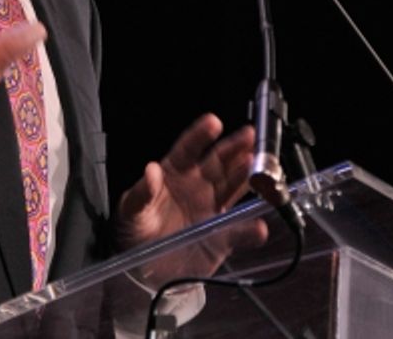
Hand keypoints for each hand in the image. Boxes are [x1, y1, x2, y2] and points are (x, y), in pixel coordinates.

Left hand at [115, 115, 268, 279]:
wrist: (144, 272)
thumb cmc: (135, 233)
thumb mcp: (130, 212)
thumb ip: (141, 193)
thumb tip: (151, 170)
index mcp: (174, 174)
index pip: (189, 149)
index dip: (201, 135)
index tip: (213, 122)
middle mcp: (197, 186)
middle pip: (220, 162)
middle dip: (235, 148)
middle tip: (251, 136)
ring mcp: (211, 209)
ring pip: (235, 187)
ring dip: (249, 178)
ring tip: (262, 169)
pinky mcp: (221, 236)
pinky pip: (238, 231)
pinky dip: (250, 230)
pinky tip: (259, 226)